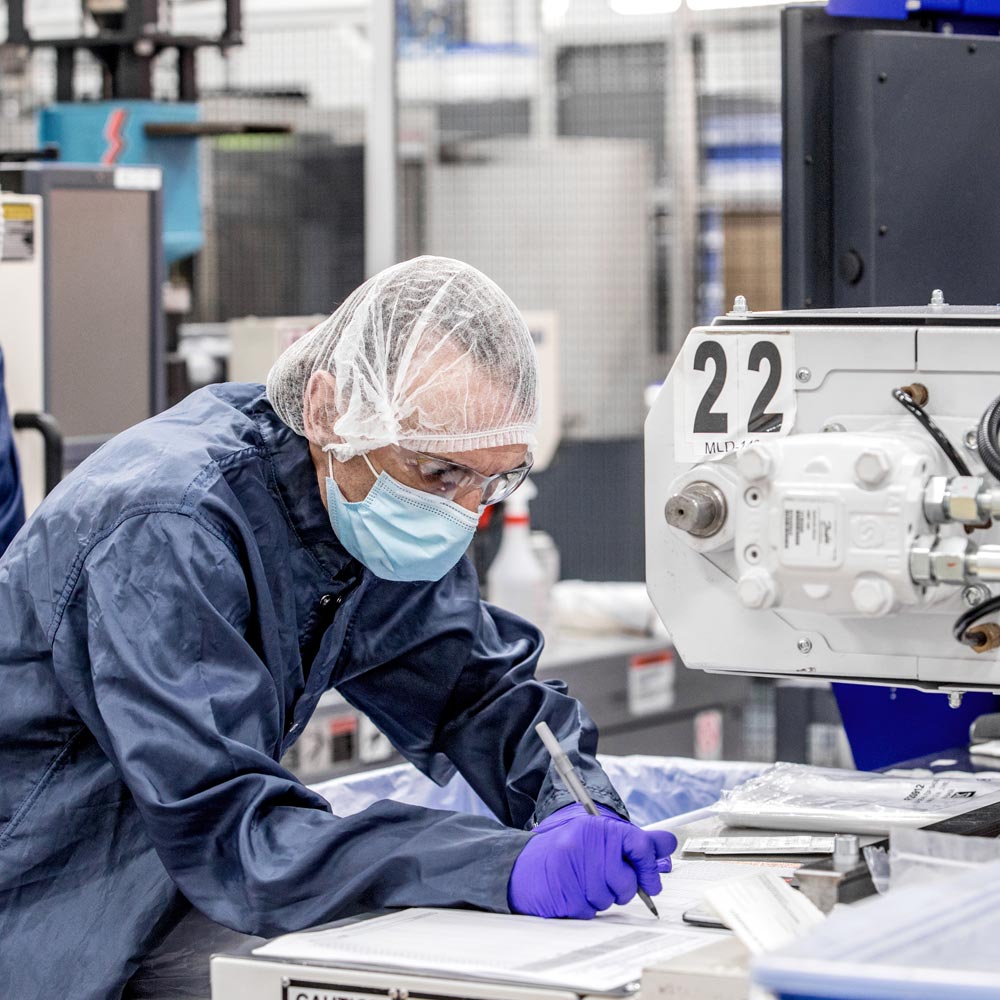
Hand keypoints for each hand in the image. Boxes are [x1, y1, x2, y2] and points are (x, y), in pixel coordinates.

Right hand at [507, 804, 676, 918]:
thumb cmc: (565, 852)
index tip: (651, 882)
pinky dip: (585, 908)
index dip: (649, 868)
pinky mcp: (565, 894)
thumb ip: (636, 842)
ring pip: (610, 899)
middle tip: (605, 880)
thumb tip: (668, 842)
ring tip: (583, 883)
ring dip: (601, 898)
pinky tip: (572, 893)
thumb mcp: (599, 838)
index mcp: (597, 827)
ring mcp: (573, 869)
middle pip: (627, 881)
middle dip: (622, 889)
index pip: (638, 845)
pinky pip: (592, 912)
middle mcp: (585, 844)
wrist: (521, 866)